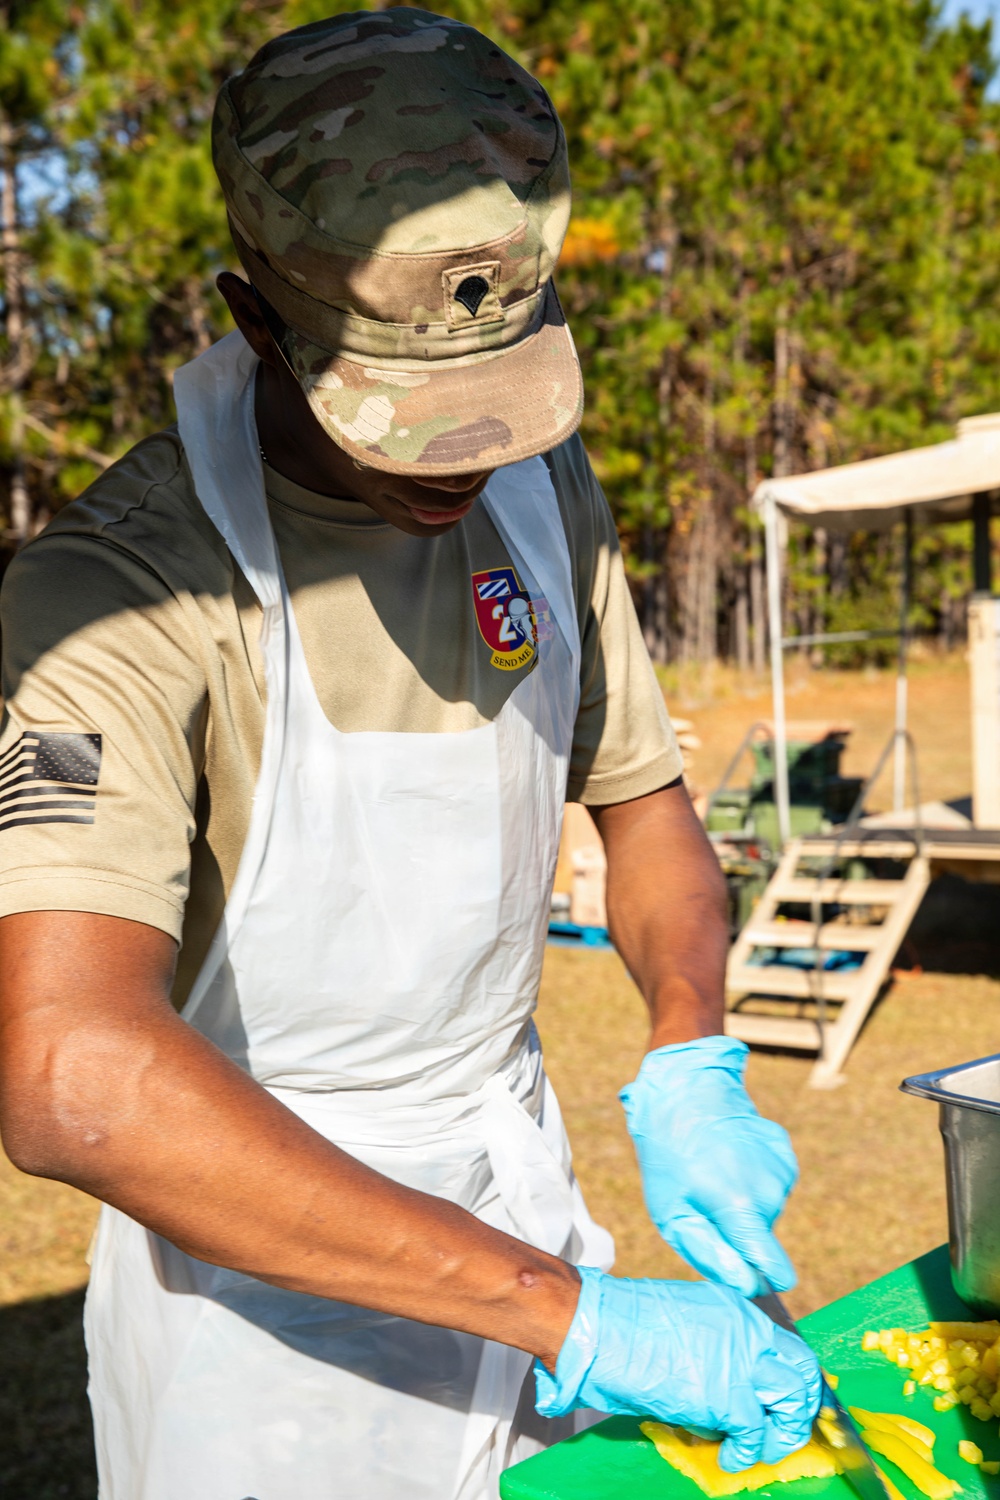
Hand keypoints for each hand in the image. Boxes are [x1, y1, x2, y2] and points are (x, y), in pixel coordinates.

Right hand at [534, 1268, 820, 1470]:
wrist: (598, 1330)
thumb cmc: (623, 1327)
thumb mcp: (684, 1324)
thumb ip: (713, 1349)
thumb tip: (720, 1388)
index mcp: (735, 1310)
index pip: (784, 1345)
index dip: (788, 1378)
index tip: (781, 1401)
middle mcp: (747, 1330)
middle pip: (803, 1369)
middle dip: (801, 1404)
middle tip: (783, 1428)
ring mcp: (742, 1361)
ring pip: (794, 1399)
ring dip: (784, 1432)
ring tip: (763, 1448)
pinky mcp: (729, 1397)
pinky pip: (756, 1435)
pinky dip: (748, 1454)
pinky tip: (731, 1459)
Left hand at [620, 1036, 797, 1295]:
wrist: (685, 1090)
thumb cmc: (669, 1157)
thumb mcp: (672, 1214)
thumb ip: (712, 1254)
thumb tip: (747, 1285)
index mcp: (740, 1209)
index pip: (777, 1270)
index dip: (764, 1280)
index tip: (749, 1276)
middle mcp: (770, 1191)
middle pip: (764, 1238)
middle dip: (738, 1231)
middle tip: (704, 1201)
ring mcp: (782, 1169)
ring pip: (768, 1210)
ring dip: (744, 1202)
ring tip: (714, 1173)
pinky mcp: (784, 1152)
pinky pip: (773, 1184)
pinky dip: (753, 1178)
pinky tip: (731, 1158)